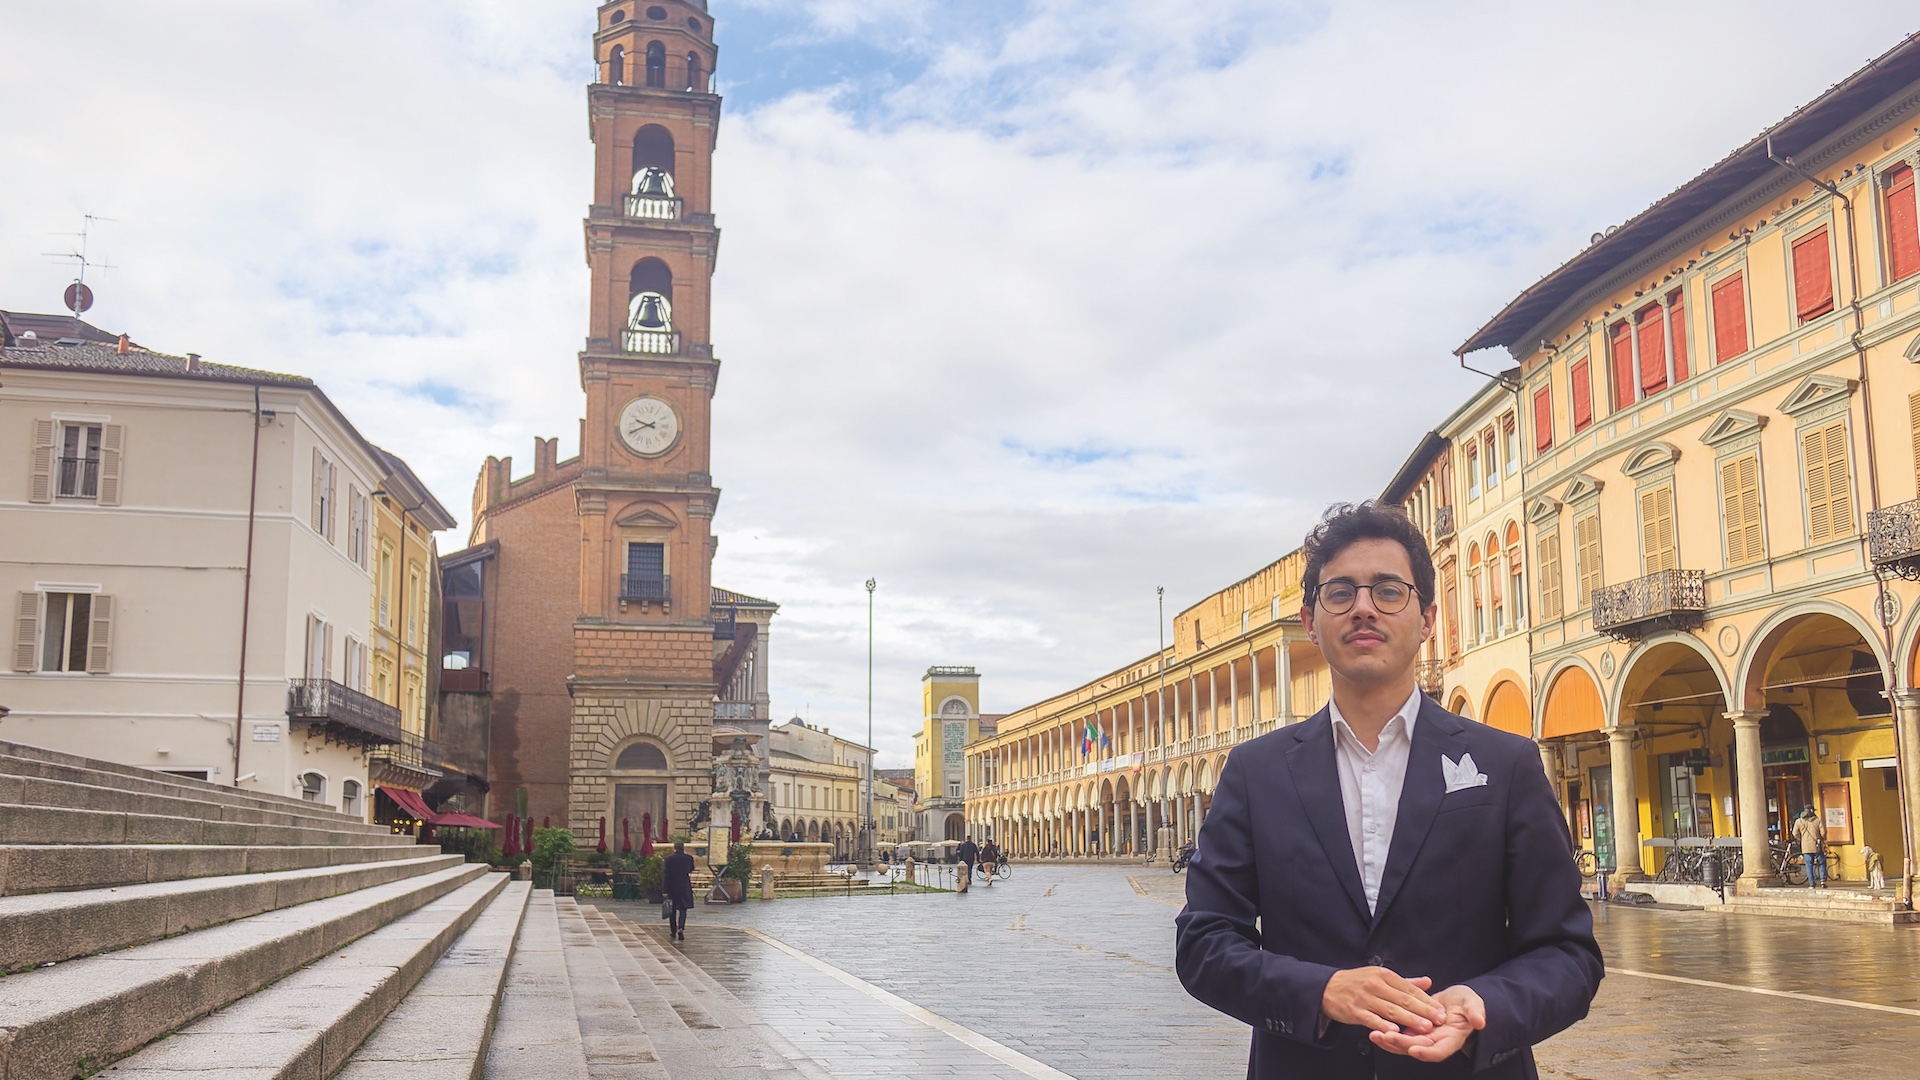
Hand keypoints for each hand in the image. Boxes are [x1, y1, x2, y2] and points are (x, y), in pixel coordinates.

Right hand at [1321, 967, 1444, 1035]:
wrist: (1327, 987)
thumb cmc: (1357, 983)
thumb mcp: (1380, 976)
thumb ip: (1405, 981)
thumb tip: (1428, 982)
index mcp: (1384, 975)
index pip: (1410, 988)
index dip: (1427, 1000)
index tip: (1441, 1010)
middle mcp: (1375, 984)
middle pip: (1403, 999)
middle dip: (1423, 1010)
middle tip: (1439, 1019)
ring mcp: (1364, 998)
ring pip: (1390, 1010)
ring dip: (1409, 1019)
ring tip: (1424, 1027)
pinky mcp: (1354, 1010)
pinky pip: (1371, 1019)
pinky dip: (1383, 1025)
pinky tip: (1394, 1032)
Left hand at [1369, 984, 1485, 1060]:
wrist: (1456, 1001)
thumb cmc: (1466, 1003)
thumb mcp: (1473, 1004)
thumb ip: (1475, 1012)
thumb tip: (1480, 1022)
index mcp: (1452, 1038)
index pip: (1439, 1051)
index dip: (1427, 1052)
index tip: (1414, 1049)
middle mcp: (1436, 1042)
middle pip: (1417, 1048)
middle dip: (1401, 1044)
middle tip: (1385, 1037)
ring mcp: (1423, 1038)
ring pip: (1405, 1044)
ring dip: (1389, 1041)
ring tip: (1374, 1034)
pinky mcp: (1413, 1031)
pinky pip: (1399, 1035)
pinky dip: (1387, 1032)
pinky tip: (1373, 1028)